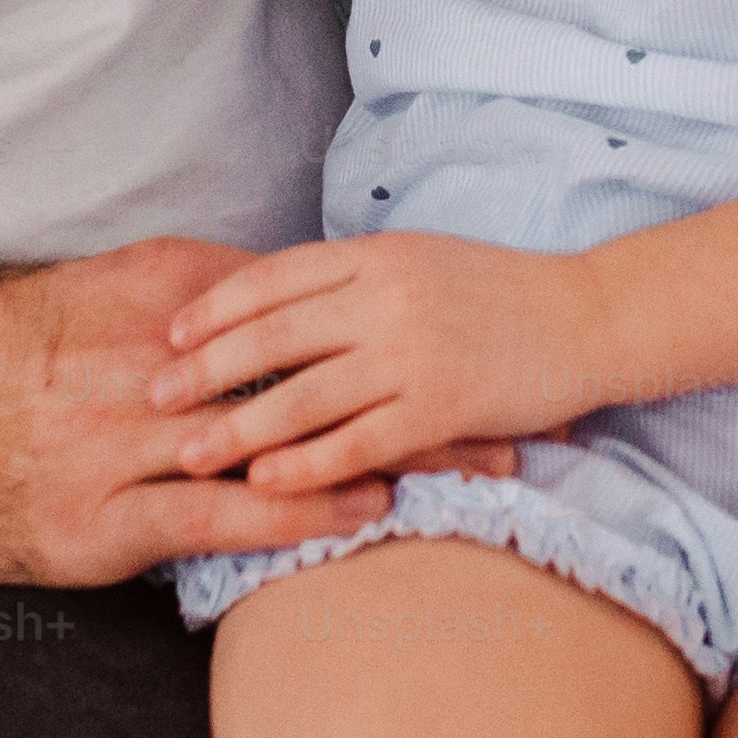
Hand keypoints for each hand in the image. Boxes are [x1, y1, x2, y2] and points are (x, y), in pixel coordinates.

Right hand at [0, 238, 501, 584]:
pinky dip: (300, 509)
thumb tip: (268, 290)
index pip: (305, 302)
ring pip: (285, 441)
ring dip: (390, 448)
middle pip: (320, 368)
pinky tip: (367, 509)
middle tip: (510, 399)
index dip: (392, 319)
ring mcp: (129, 443)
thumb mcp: (98, 293)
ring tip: (480, 463)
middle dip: (418, 384)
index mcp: (161, 293)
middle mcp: (156, 361)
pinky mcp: (104, 519)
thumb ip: (185, 293)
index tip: (470, 327)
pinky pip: (221, 514)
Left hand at [150, 231, 615, 490]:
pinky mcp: (443, 405)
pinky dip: (307, 463)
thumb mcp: (419, 259)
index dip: (217, 307)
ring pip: (306, 394)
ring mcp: (415, 351)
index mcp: (377, 252)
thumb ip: (354, 276)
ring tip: (190, 455)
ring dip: (240, 428)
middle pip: (275, 334)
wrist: (585, 317)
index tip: (171, 334)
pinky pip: (360, 440)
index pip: (275, 276)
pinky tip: (267, 484)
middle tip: (152, 396)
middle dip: (206, 370)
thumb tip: (278, 301)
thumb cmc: (498, 290)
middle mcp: (387, 296)